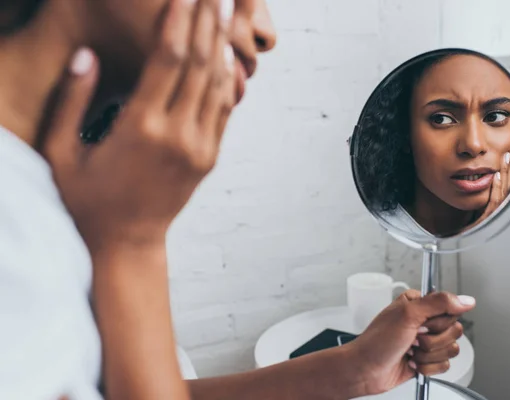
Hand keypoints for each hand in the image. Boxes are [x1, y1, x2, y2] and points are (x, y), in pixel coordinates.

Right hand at [42, 0, 234, 251]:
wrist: (127, 243)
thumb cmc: (89, 199)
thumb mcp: (64, 151)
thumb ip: (72, 100)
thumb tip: (86, 54)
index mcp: (141, 127)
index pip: (168, 59)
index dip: (179, 20)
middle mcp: (178, 134)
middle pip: (200, 64)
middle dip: (208, 22)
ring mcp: (200, 148)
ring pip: (218, 84)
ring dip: (223, 44)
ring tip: (227, 12)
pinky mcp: (209, 158)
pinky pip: (223, 110)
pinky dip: (227, 79)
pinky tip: (227, 55)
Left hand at [346, 290, 475, 395]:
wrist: (365, 370)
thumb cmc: (377, 341)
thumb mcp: (407, 314)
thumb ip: (438, 303)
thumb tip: (465, 300)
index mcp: (419, 303)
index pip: (450, 308)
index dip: (438, 321)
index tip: (421, 324)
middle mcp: (424, 320)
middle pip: (454, 330)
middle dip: (432, 340)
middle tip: (413, 338)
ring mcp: (426, 341)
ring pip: (451, 349)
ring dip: (428, 355)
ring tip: (410, 351)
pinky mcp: (427, 359)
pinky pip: (445, 365)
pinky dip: (427, 367)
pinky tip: (411, 362)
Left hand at [462, 145, 509, 232]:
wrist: (463, 238)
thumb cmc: (468, 223)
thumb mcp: (476, 202)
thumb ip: (481, 191)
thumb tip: (484, 175)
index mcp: (495, 201)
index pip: (505, 181)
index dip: (509, 167)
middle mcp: (497, 205)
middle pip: (507, 182)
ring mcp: (494, 211)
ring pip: (502, 189)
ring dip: (505, 172)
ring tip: (506, 158)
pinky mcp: (487, 216)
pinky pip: (493, 200)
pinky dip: (495, 187)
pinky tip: (494, 176)